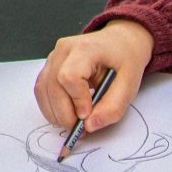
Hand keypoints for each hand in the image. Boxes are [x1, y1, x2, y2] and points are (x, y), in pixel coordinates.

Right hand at [34, 20, 154, 133]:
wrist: (119, 42)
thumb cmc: (125, 61)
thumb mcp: (129, 85)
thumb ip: (112, 108)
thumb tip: (90, 126)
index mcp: (86, 49)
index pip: (69, 76)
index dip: (76, 100)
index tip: (88, 115)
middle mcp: (64, 50)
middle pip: (52, 86)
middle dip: (65, 114)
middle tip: (81, 129)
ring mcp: (53, 56)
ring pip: (42, 90)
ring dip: (55, 113)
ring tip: (74, 122)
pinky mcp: (48, 66)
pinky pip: (41, 90)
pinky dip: (50, 107)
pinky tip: (65, 113)